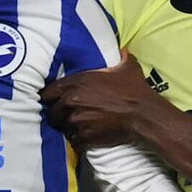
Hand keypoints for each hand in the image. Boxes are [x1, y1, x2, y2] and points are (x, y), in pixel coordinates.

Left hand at [40, 54, 166, 148]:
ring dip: (69, 128)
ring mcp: (77, 120)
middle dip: (59, 115)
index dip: (50, 98)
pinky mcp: (85, 136)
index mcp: (76, 82)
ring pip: (63, 128)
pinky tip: (86, 138)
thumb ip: (120, 56)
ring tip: (79, 127)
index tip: (54, 101)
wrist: (143, 114)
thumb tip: (122, 50)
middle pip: (52, 113)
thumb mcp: (127, 67)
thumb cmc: (135, 89)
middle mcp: (72, 101)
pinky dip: (79, 141)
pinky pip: (74, 141)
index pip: (47, 92)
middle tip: (68, 117)